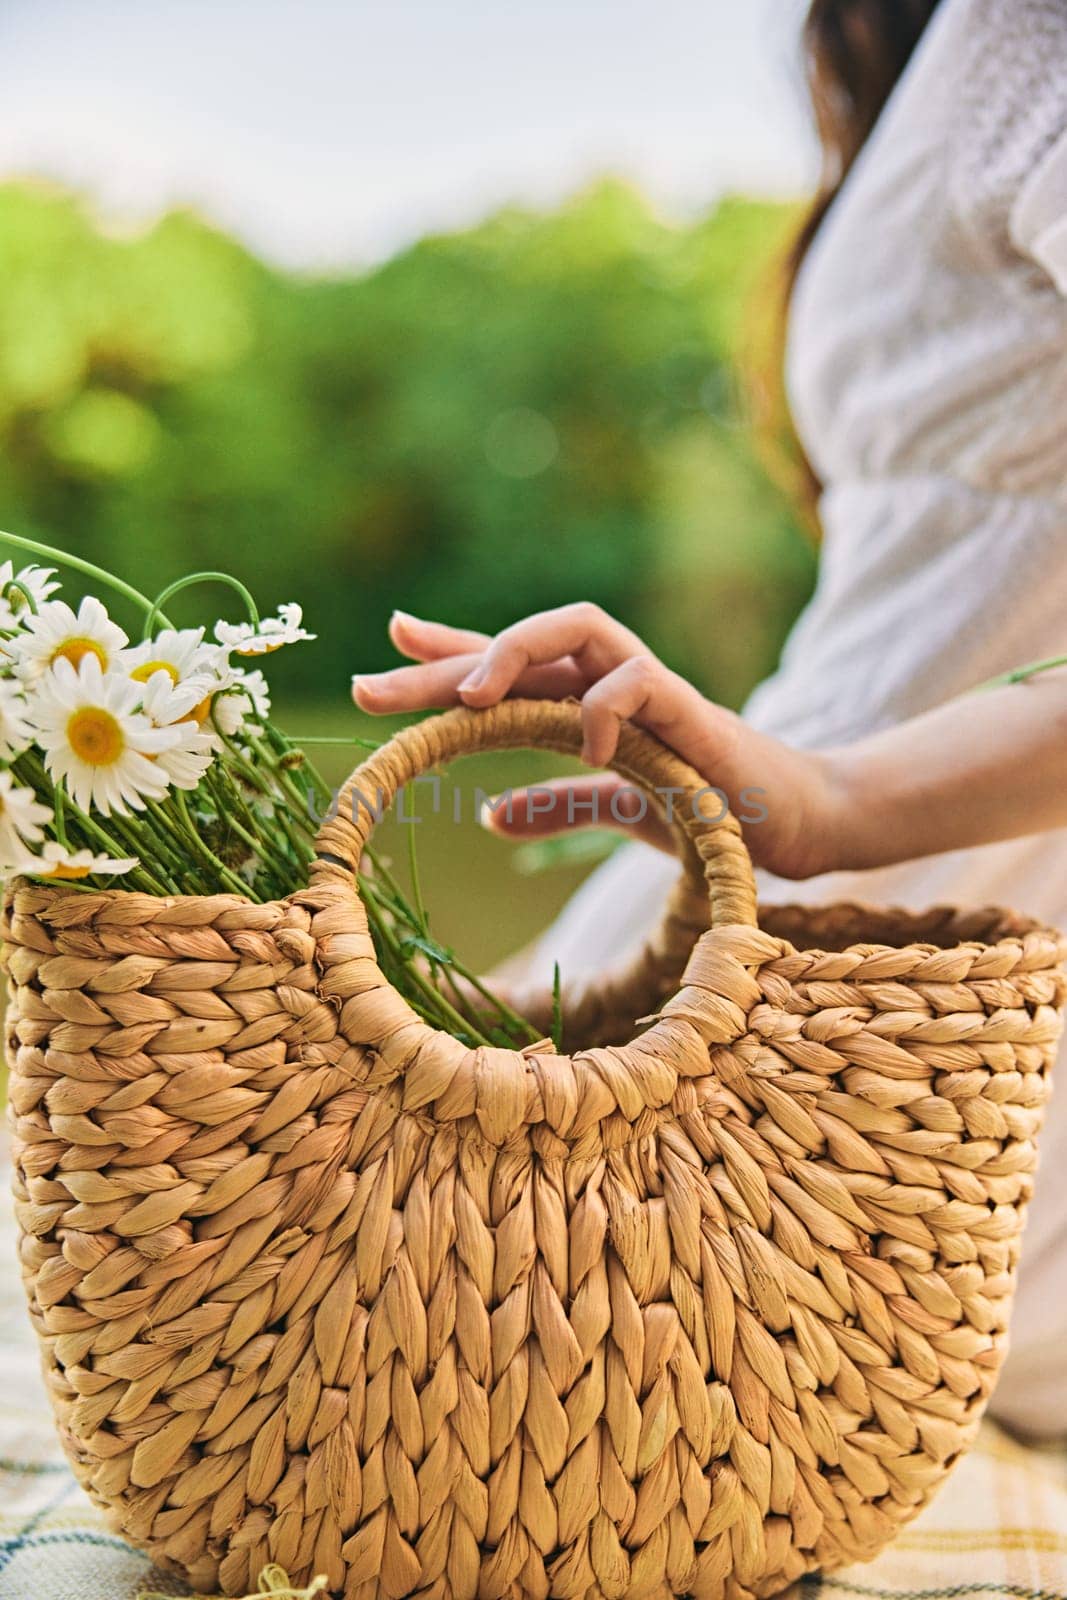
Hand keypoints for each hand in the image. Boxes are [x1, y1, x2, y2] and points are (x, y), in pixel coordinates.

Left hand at [352, 603, 843, 879]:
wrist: (799, 822)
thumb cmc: (711, 808)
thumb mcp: (616, 808)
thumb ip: (558, 804)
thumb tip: (488, 816)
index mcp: (589, 704)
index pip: (509, 665)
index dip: (447, 653)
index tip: (382, 654)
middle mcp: (612, 682)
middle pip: (521, 644)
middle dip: (445, 660)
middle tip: (370, 686)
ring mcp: (653, 689)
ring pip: (579, 628)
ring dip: (517, 650)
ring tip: (468, 694)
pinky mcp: (693, 711)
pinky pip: (640, 682)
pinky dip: (605, 705)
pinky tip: (583, 743)